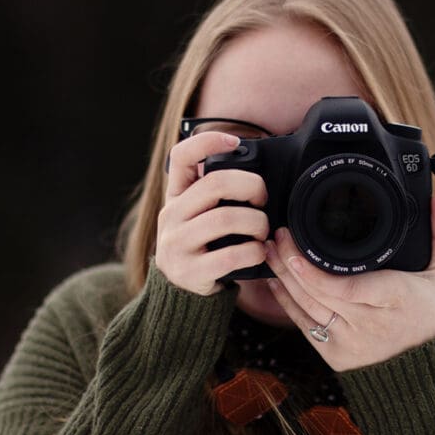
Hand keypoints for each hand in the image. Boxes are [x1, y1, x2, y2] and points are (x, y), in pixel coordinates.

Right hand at [156, 132, 269, 295]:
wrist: (182, 293)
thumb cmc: (201, 248)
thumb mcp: (198, 217)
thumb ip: (214, 196)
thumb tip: (257, 173)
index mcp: (175, 197)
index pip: (180, 156)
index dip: (207, 141)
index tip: (234, 141)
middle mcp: (171, 216)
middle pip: (215, 183)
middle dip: (251, 186)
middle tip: (263, 199)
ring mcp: (177, 244)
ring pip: (225, 219)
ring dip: (256, 223)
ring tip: (263, 231)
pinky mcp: (190, 271)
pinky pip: (230, 256)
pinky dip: (254, 251)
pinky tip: (259, 251)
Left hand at [263, 193, 434, 370]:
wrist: (425, 373)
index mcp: (393, 299)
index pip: (346, 287)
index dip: (314, 272)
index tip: (294, 248)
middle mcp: (368, 323)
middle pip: (318, 292)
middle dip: (290, 263)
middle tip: (278, 235)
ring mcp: (348, 342)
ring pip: (306, 307)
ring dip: (283, 279)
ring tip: (271, 252)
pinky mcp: (334, 356)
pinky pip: (303, 326)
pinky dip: (286, 302)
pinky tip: (276, 281)